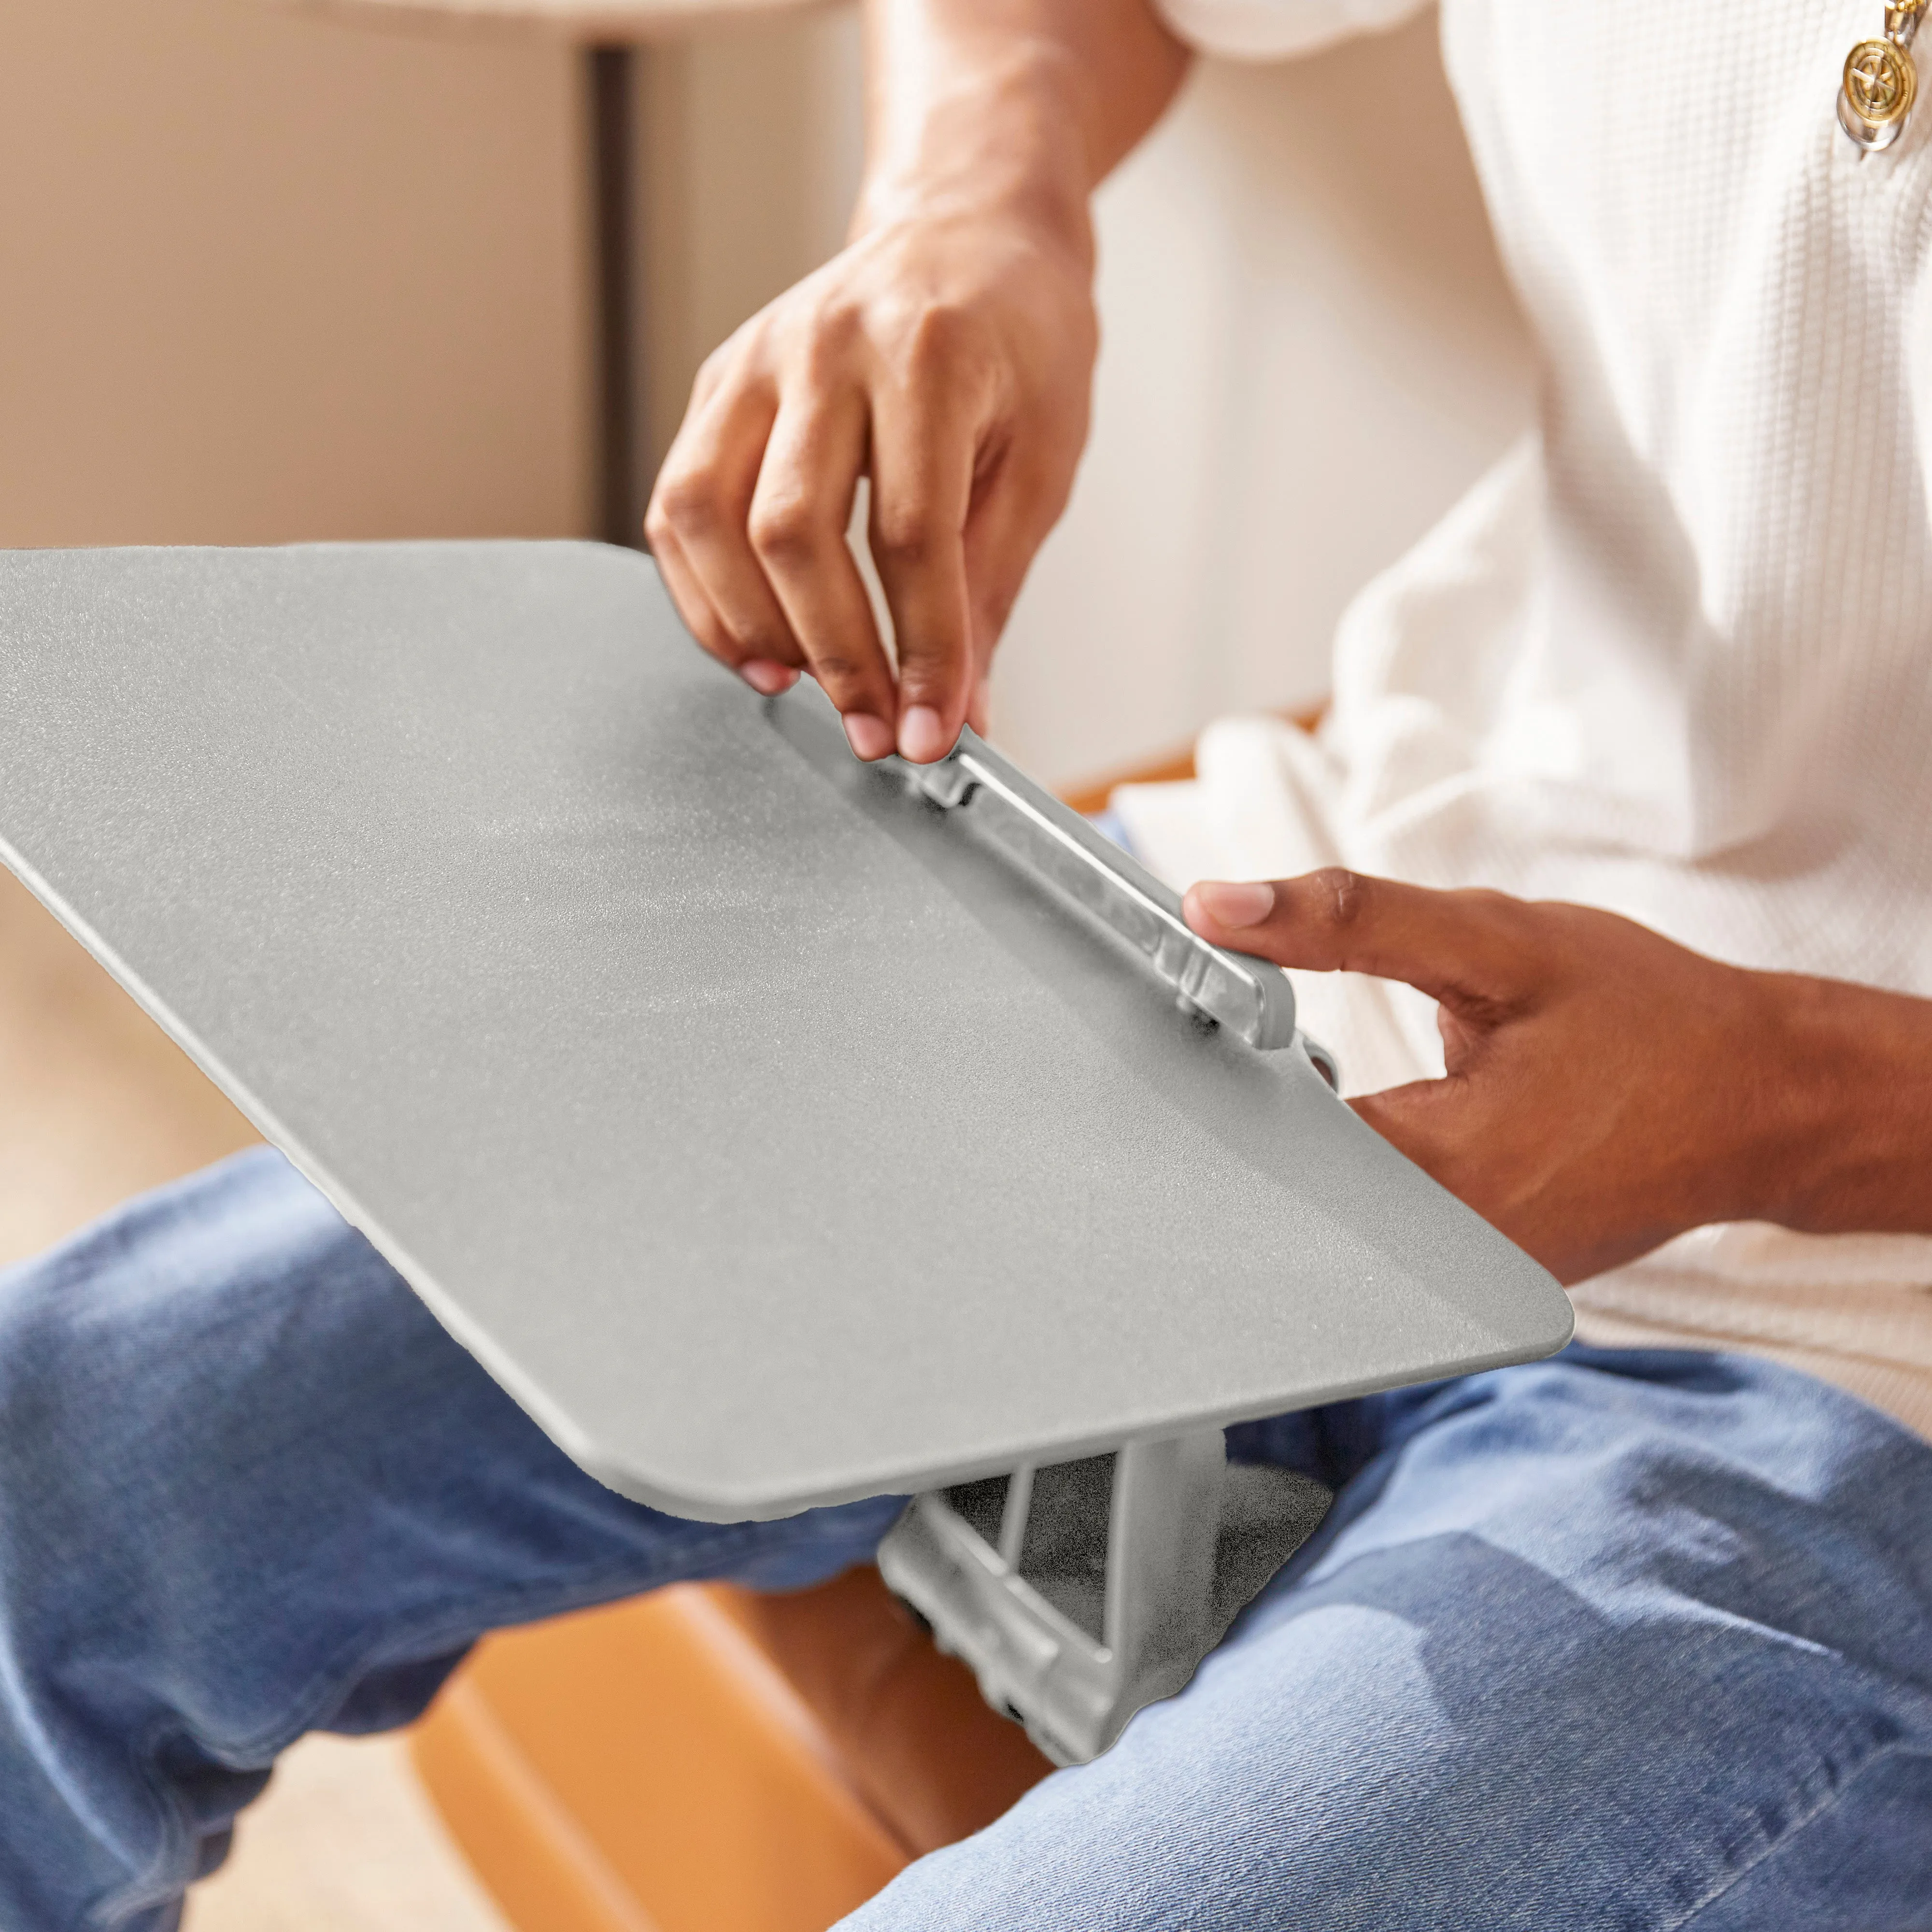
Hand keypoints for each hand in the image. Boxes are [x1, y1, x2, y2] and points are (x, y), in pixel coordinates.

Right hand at [647, 201, 1094, 762]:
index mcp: (929, 356)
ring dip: (751, 628)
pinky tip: (756, 644)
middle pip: (793, 531)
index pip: (910, 535)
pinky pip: (678, 504)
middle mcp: (826, 348)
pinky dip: (706, 592)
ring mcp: (756, 361)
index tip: (931, 729)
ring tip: (805, 690)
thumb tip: (960, 710)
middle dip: (834, 654)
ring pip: (706, 516)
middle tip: (872, 729)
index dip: (920, 649)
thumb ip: (989, 588)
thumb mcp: (1042, 461)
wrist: (969, 231)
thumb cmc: (1020, 340)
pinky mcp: (719, 384)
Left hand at [1180, 869, 1923, 1283]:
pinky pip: (1400, 1226)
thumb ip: (1350, 921)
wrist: (1769, 1099)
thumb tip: (1219, 908)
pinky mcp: (1491, 1272)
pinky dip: (1379, 1168)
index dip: (1232, 1069)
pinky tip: (1405, 1116)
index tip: (1231, 1017)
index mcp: (1438, 1167)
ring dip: (1323, 1142)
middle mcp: (1448, 1246)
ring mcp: (1472, 1274)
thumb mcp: (1500, 942)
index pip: (1268, 1134)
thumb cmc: (1652, 1018)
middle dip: (1271, 1107)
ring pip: (1345, 1213)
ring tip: (1352, 1077)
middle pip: (1296, 1184)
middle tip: (1275, 1039)